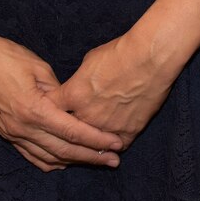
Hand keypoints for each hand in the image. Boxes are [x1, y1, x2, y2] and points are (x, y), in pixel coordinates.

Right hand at [0, 27, 122, 171]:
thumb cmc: (8, 56)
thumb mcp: (39, 68)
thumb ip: (59, 93)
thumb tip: (74, 107)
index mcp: (34, 110)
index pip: (73, 131)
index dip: (97, 140)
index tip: (117, 143)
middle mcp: (23, 127)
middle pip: (64, 150)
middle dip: (92, 156)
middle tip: (114, 159)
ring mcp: (13, 133)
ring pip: (48, 157)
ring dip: (74, 161)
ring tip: (96, 161)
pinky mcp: (7, 133)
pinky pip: (31, 155)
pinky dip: (50, 161)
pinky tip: (65, 162)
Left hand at [50, 32, 180, 150]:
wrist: (150, 58)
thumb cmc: (119, 53)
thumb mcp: (89, 61)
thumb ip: (79, 81)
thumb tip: (78, 87)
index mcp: (73, 95)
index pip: (50, 110)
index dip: (50, 112)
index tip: (52, 114)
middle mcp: (86, 115)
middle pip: (68, 133)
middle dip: (67, 132)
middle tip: (69, 133)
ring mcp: (107, 127)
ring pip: (91, 145)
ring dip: (90, 144)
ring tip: (91, 145)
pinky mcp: (128, 132)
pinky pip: (117, 147)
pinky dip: (115, 146)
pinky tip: (114, 144)